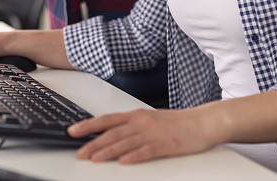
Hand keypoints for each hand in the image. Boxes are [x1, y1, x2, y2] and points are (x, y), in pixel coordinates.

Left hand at [68, 108, 218, 163]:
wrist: (203, 122)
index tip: (72, 131)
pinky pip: (147, 151)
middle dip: (93, 143)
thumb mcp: (150, 120)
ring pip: (126, 142)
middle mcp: (142, 122)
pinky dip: (135, 156)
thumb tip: (111, 134)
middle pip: (113, 132)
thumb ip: (131, 126)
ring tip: (94, 159)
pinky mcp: (166, 144)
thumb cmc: (178, 123)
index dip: (88, 125)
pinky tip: (124, 161)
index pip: (107, 119)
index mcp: (137, 115)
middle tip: (79, 152)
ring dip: (108, 150)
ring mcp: (153, 133)